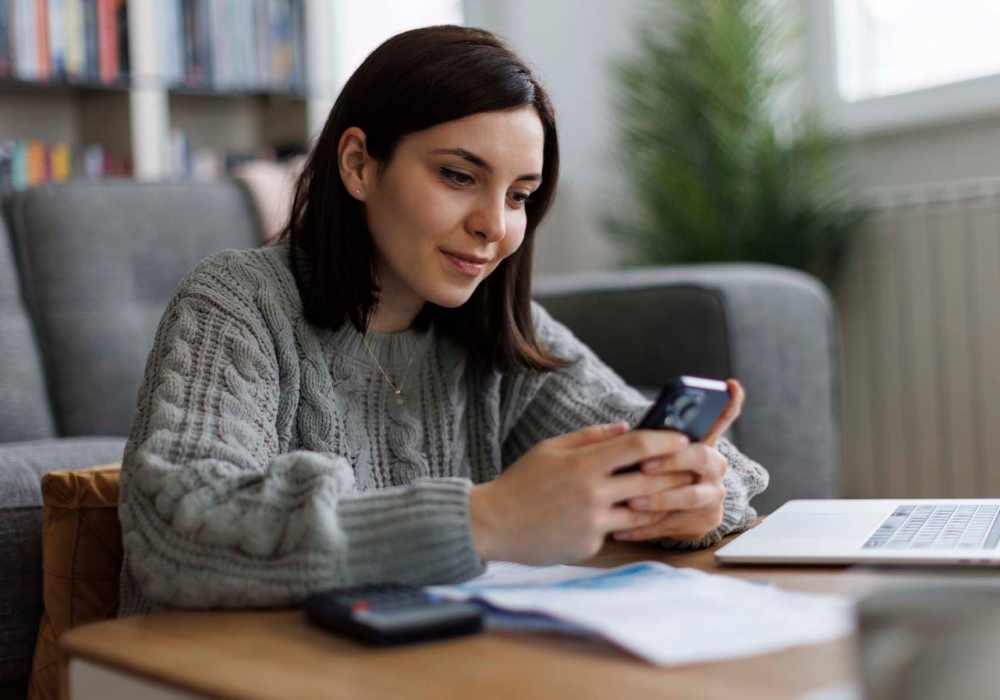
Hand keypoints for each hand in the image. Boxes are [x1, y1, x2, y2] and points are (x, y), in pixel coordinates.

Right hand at [470, 421, 691, 564]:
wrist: (494, 524)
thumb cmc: (521, 482)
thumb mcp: (550, 449)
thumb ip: (589, 437)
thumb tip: (626, 428)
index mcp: (583, 464)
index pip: (637, 446)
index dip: (665, 440)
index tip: (683, 438)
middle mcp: (593, 493)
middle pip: (651, 480)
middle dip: (676, 473)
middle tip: (694, 467)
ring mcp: (593, 522)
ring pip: (642, 511)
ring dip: (662, 502)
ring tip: (677, 493)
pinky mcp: (590, 545)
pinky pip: (617, 530)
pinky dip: (626, 522)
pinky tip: (636, 516)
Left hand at [612, 379, 744, 542]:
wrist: (669, 512)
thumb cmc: (652, 472)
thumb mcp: (650, 452)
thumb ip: (646, 439)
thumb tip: (623, 430)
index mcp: (704, 442)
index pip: (724, 416)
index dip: (730, 402)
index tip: (729, 385)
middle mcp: (716, 467)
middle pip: (701, 457)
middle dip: (672, 461)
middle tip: (644, 466)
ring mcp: (713, 495)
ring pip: (691, 497)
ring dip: (659, 500)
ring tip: (631, 502)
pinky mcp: (705, 521)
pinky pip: (675, 525)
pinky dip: (646, 527)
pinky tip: (622, 529)